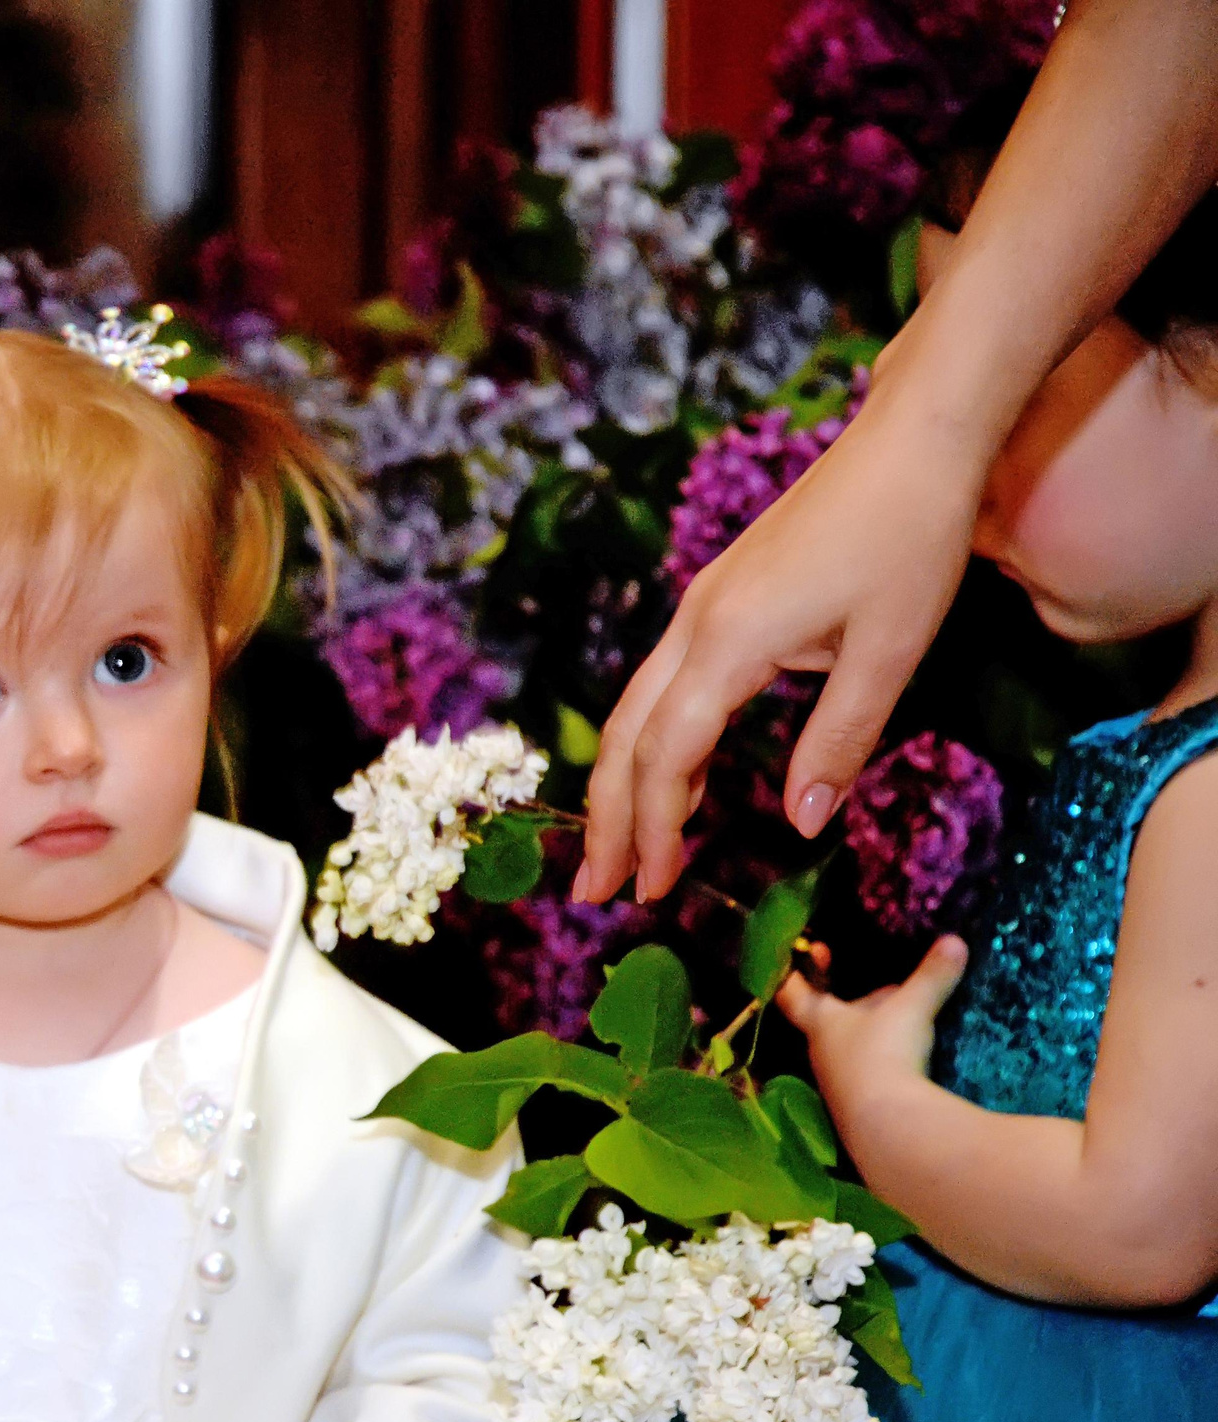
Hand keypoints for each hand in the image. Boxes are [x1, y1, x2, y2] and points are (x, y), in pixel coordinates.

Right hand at [575, 409, 978, 902]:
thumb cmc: (909, 537)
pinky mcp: (721, 598)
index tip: (651, 891)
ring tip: (617, 848)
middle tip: (596, 894)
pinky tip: (670, 775)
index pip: (666, 755)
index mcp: (728, 640)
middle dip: (607, 821)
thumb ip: (839, 740)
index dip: (653, 829)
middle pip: (627, 737)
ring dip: (622, 785)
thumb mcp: (891, 650)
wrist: (913, 440)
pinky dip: (652, 743)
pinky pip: (664, 684)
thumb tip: (801, 824)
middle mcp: (697, 624)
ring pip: (637, 709)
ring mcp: (703, 608)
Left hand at [776, 935, 967, 1157]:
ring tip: (907, 1023)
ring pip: (854, 1049)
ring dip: (876, 1035)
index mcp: (822, 1023)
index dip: (798, 971)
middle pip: (832, 1021)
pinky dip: (889, 1065)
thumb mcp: (911, 1009)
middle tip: (889, 990)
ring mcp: (840, 1085)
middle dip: (855, 1004)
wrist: (887, 1127)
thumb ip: (932, 977)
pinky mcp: (861, 1110)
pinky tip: (914, 1063)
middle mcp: (823, 1053)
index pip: (795, 993)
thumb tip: (955, 941)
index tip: (816, 949)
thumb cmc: (884, 1053)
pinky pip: (873, 1077)